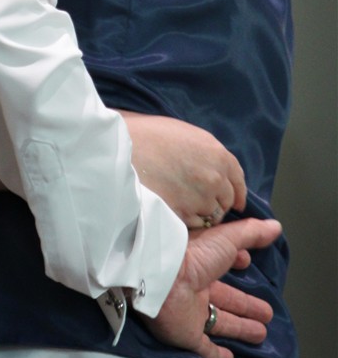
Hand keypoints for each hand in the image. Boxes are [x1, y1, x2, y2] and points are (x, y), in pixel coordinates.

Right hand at [120, 112, 246, 227]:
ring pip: (212, 215)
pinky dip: (188, 222)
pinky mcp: (183, 213)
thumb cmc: (146, 136)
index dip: (236, 192)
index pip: (238, 180)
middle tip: (200, 203)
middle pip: (226, 200)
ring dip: (202, 214)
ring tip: (183, 207)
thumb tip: (213, 166)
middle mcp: (215, 176)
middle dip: (217, 203)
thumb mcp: (183, 133)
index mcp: (217, 153)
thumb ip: (205, 152)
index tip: (235, 202)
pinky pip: (194, 224)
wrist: (119, 150)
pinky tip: (173, 212)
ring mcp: (200, 197)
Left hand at [136, 216, 280, 357]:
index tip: (248, 265)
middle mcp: (196, 290)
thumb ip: (250, 233)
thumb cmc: (194, 254)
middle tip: (267, 314)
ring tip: (261, 334)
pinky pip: (202, 347)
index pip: (221, 266)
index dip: (236, 265)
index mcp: (202, 265)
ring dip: (239, 328)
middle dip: (246, 306)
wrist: (161, 278)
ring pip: (219, 323)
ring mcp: (189, 314)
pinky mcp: (185, 335)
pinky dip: (215, 354)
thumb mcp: (226, 238)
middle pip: (226, 300)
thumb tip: (275, 226)